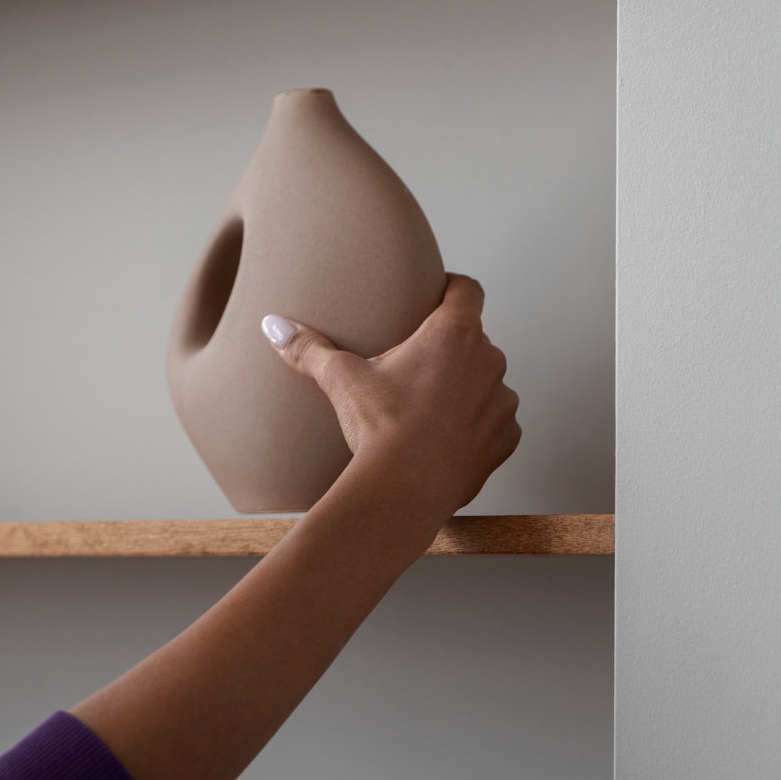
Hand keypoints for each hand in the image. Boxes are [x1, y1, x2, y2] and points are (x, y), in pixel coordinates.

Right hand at [261, 273, 520, 523]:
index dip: (453, 288)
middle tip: (418, 366)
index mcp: (454, 333)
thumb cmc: (381, 428)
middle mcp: (489, 360)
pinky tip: (448, 439)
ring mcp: (502, 401)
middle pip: (474, 340)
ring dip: (468, 389)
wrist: (404, 491)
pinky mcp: (506, 439)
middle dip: (451, 350)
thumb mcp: (342, 380)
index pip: (467, 289)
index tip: (438, 295)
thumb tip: (274, 326)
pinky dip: (478, 428)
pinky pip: (496, 424)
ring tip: (432, 408)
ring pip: (487, 383)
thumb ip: (310, 348)